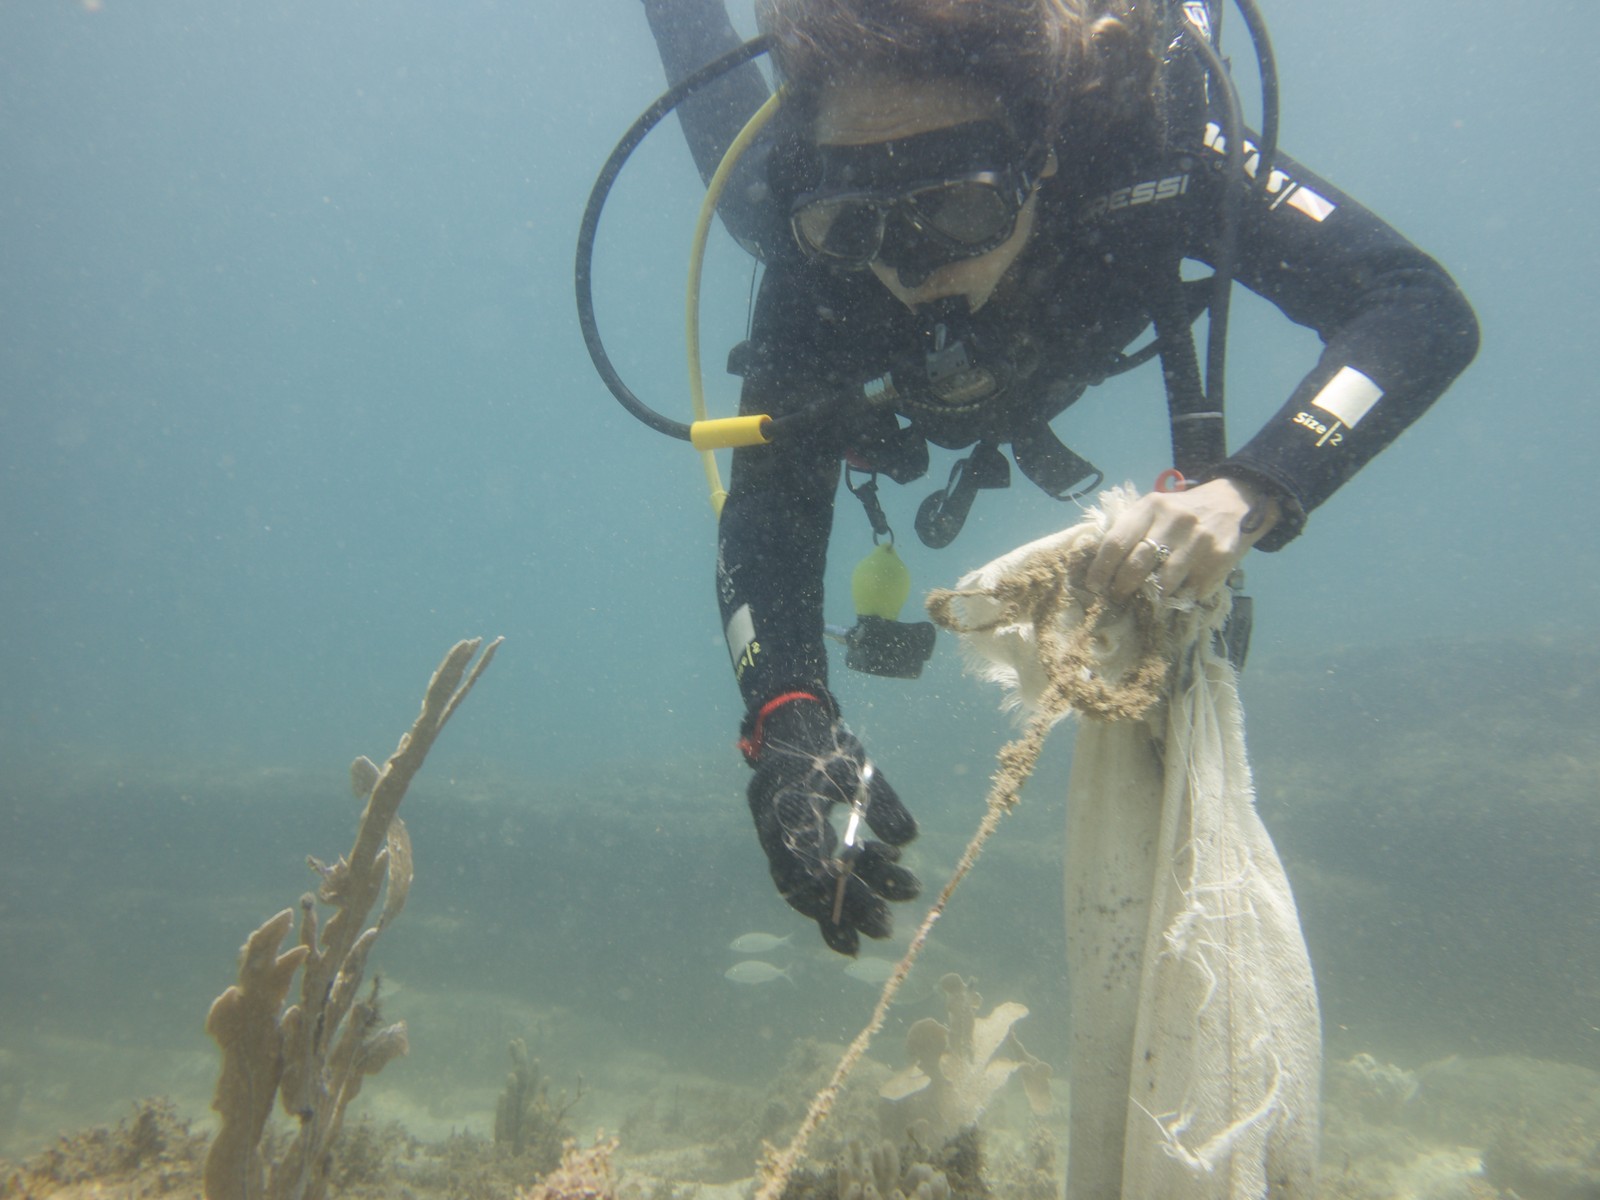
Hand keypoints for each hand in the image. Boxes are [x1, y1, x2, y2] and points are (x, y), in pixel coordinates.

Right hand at [744, 696, 919, 954]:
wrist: (787, 728)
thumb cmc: (824, 746)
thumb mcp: (858, 768)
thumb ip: (882, 802)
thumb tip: (908, 839)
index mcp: (789, 812)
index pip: (817, 870)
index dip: (847, 897)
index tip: (882, 916)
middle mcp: (776, 833)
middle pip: (808, 887)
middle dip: (847, 910)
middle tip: (886, 929)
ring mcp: (778, 840)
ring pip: (805, 886)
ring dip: (841, 908)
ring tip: (879, 926)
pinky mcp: (787, 843)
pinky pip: (806, 876)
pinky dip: (834, 891)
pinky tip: (866, 900)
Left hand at [1084, 477, 1279, 601]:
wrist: (1234, 502)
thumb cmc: (1182, 512)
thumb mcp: (1154, 509)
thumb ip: (1130, 531)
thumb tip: (1100, 569)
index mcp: (1151, 507)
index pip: (1116, 542)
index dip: (1101, 569)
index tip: (1094, 587)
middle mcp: (1174, 521)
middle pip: (1136, 566)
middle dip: (1122, 588)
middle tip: (1118, 597)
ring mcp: (1199, 540)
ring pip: (1164, 584)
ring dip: (1153, 596)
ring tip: (1150, 596)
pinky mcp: (1220, 558)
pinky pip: (1192, 591)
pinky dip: (1183, 596)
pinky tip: (1182, 589)